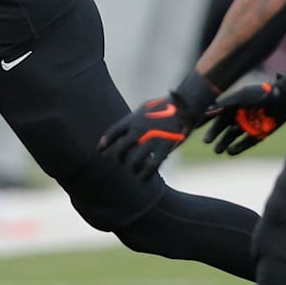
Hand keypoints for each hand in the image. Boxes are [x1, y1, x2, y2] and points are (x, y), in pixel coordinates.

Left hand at [99, 72, 216, 179]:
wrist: (185, 106)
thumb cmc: (167, 106)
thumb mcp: (146, 108)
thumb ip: (135, 119)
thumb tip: (126, 130)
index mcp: (133, 119)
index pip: (114, 131)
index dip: (105, 142)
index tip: (100, 149)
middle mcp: (139, 130)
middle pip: (120, 149)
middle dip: (118, 157)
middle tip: (120, 161)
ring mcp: (150, 140)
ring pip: (134, 161)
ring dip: (132, 168)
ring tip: (133, 171)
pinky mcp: (164, 148)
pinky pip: (151, 166)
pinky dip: (145, 175)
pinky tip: (143, 178)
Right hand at [202, 69, 285, 155]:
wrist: (284, 98)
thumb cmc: (262, 94)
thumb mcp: (242, 96)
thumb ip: (227, 103)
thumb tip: (209, 109)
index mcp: (233, 105)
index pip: (216, 114)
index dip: (206, 121)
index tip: (195, 126)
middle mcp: (239, 116)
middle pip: (223, 127)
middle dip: (214, 134)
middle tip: (207, 141)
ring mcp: (249, 125)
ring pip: (232, 137)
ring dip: (224, 143)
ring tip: (218, 151)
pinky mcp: (259, 134)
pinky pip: (246, 143)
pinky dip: (238, 148)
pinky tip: (230, 152)